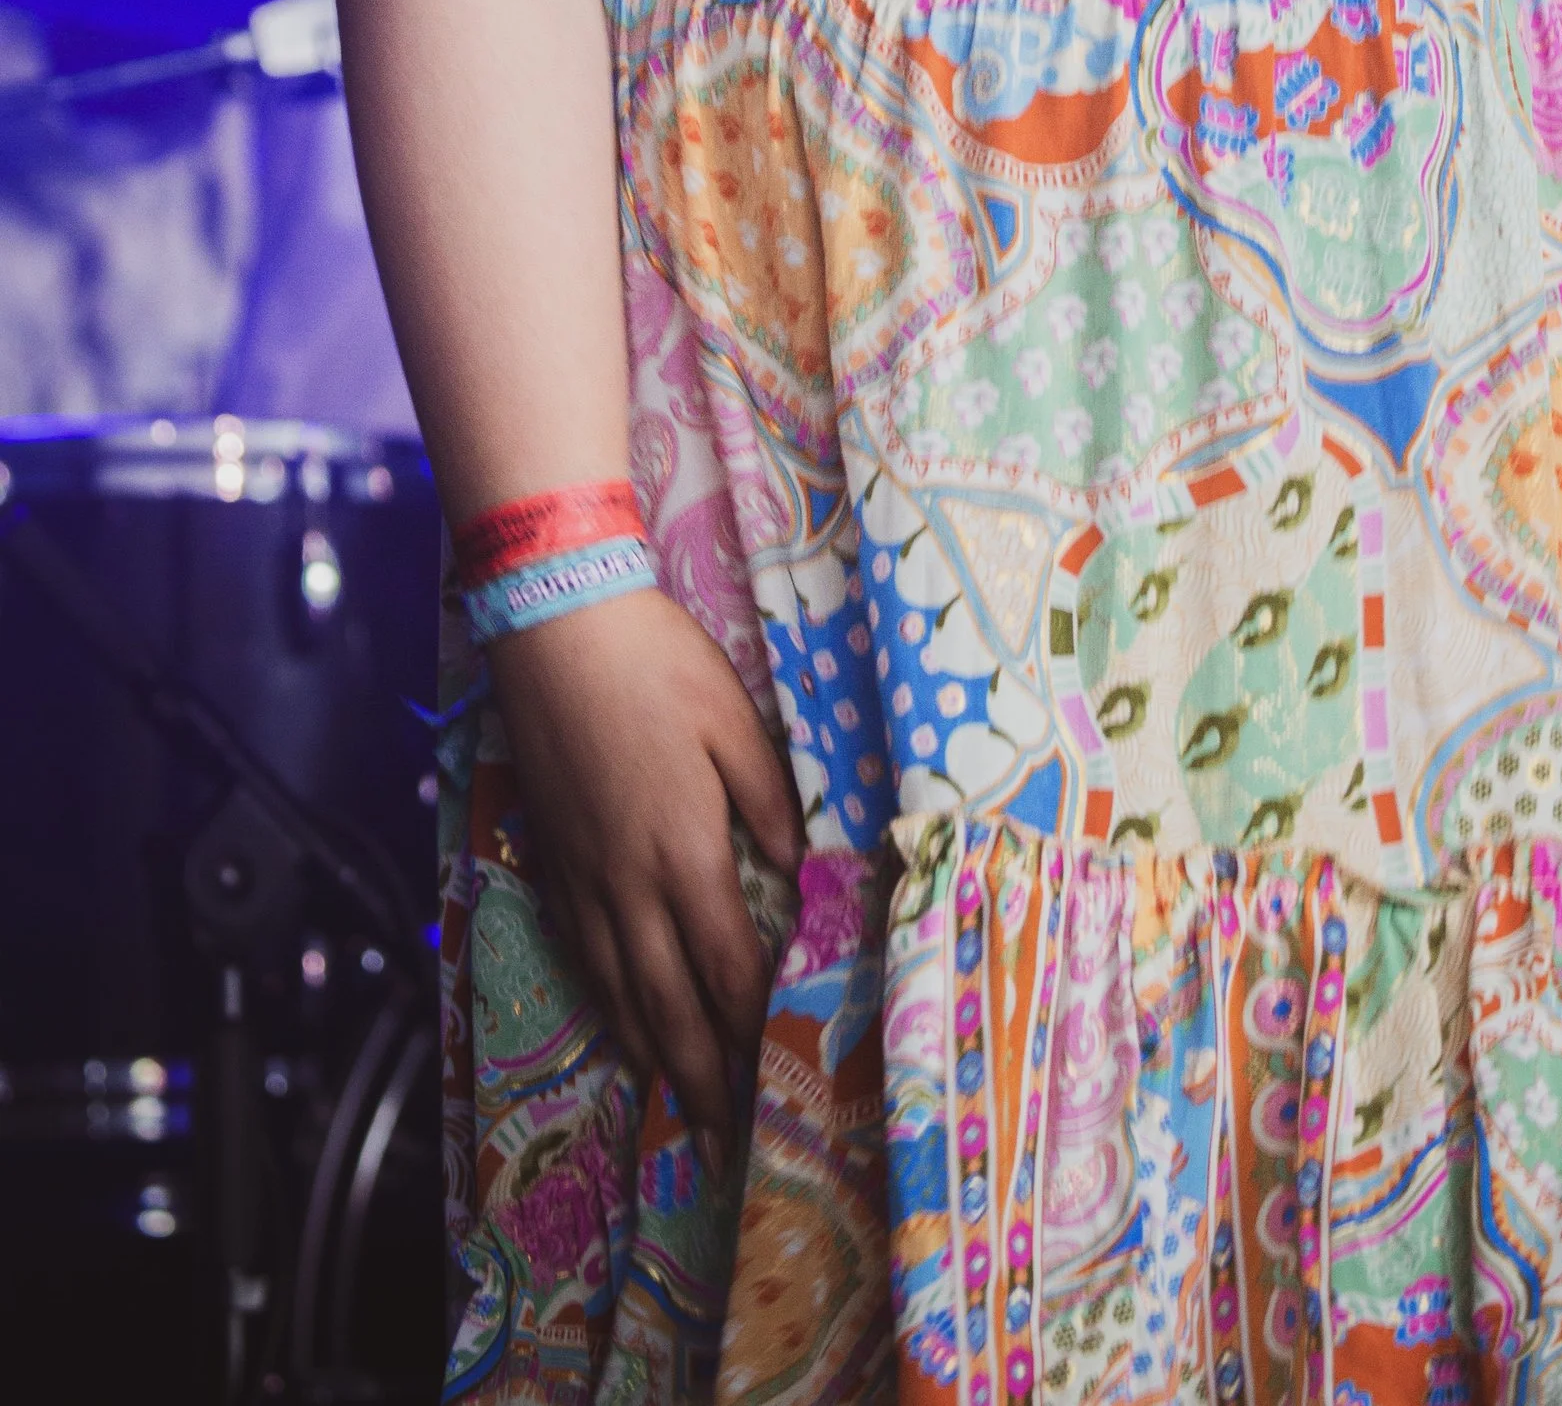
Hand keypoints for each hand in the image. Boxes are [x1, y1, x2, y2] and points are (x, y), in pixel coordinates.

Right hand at [486, 588, 804, 1160]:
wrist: (556, 632)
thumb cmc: (657, 666)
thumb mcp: (734, 722)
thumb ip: (769, 801)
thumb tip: (799, 869)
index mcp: (685, 852)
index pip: (726, 966)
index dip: (751, 1028)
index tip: (774, 1079)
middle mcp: (630, 883)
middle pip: (667, 1002)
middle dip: (699, 1074)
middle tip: (720, 1137)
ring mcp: (584, 876)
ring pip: (618, 988)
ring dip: (650, 1053)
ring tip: (675, 1103)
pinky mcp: (553, 859)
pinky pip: (581, 954)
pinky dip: (604, 1003)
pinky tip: (617, 1022)